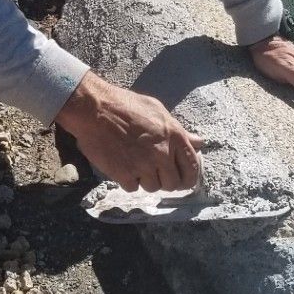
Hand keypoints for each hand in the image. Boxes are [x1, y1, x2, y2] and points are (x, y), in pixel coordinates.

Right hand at [56, 71, 203, 192]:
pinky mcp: (124, 174)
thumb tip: (199, 142)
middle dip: (165, 180)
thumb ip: (179, 130)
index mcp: (174, 136)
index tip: (183, 180)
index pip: (192, 167)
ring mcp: (143, 165)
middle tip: (155, 172)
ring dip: (146, 180)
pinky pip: (133, 188)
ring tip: (136, 164)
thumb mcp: (157, 110)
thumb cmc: (125, 105)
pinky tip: (123, 166)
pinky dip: (128, 181)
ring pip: (153, 187)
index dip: (189, 178)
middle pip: (173, 183)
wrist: (95, 109)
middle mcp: (162, 153)